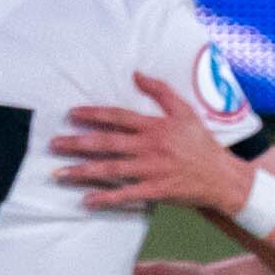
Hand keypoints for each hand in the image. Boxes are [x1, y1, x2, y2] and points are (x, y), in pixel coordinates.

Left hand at [53, 76, 252, 212]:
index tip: (71, 115)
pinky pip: (125, 195)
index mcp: (154, 126)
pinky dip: (105, 198)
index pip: (117, 117)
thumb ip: (160, 91)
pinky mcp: (155, 191)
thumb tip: (137, 74)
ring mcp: (151, 170)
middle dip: (77, 143)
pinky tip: (86, 200)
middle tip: (53, 144)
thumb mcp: (185, 111)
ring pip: (110, 169)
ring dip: (82, 171)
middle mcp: (149, 147)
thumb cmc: (202, 144)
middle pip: (106, 143)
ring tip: (59, 173)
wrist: (221, 177)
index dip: (92, 115)